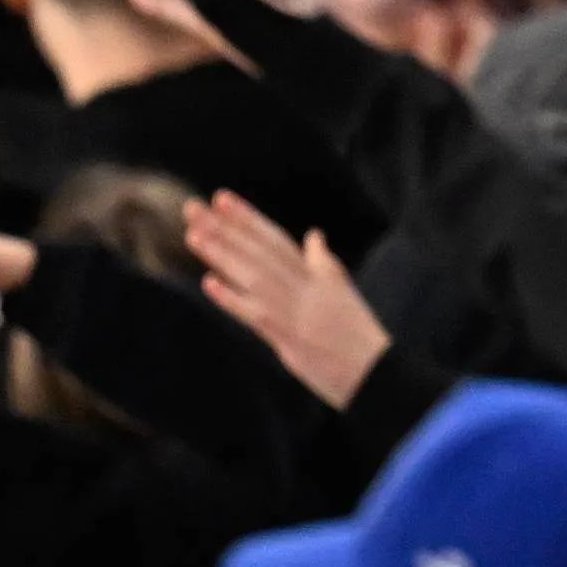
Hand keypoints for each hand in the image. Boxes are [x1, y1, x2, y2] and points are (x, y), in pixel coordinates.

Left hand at [186, 192, 388, 408]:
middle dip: (224, 227)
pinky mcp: (288, 336)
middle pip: (259, 250)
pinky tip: (210, 283)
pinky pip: (255, 314)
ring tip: (195, 234)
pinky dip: (233, 298)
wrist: (374, 369)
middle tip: (193, 208)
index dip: (247, 217)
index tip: (221, 197)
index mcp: (315, 271)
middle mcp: (303, 284)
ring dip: (223, 254)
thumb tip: (314, 234)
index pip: (275, 238)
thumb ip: (322, 261)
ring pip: (253, 274)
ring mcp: (294, 308)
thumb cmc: (355, 332)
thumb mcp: (341, 288)